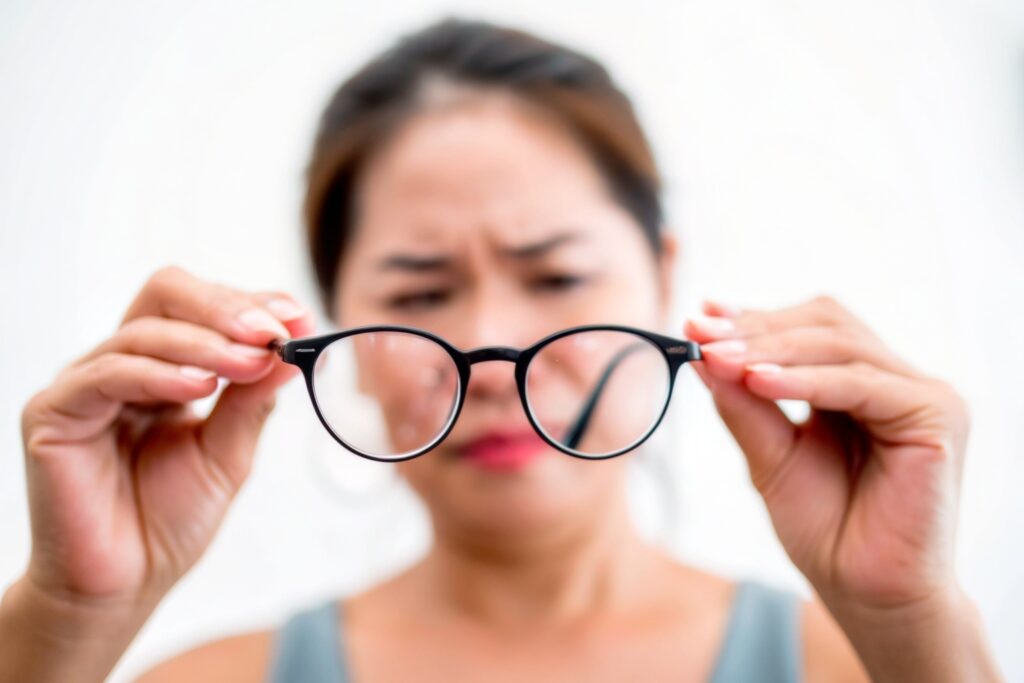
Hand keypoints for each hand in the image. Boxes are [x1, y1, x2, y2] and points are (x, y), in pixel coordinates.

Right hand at [18, 265, 313, 607]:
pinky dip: (158, 373)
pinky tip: (198, 386)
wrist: (125, 584)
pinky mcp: (54, 412)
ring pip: (143, 331)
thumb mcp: (228, 452)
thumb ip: (251, 401)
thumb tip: (292, 350)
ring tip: (248, 361)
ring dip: (204, 343)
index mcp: (164, 368)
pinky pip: (107, 372)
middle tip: (271, 330)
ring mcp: (85, 384)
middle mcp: (123, 364)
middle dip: (225, 308)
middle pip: (166, 295)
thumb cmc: (171, 520)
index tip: (297, 315)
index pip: (202, 307)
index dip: (249, 303)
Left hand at [684, 296, 1002, 680]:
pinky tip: (758, 380)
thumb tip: (704, 353)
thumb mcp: (770, 456)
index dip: (755, 318)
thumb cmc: (824, 530)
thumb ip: (744, 404)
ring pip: (839, 343)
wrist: (866, 594)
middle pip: (825, 322)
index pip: (808, 328)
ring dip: (772, 348)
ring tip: (719, 358)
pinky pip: (860, 382)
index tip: (698, 318)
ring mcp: (921, 395)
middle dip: (758, 328)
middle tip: (702, 334)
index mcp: (859, 384)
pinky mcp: (936, 415)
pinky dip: (804, 380)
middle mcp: (895, 381)